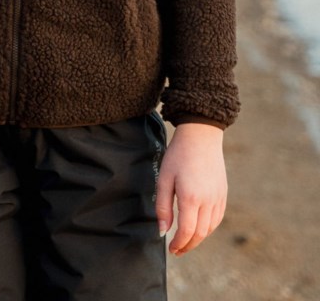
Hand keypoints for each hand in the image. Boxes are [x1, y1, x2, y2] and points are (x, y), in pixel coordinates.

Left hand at [156, 122, 226, 255]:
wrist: (201, 136)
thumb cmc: (178, 155)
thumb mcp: (164, 178)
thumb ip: (163, 207)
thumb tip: (163, 231)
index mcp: (191, 198)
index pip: (186, 231)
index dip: (179, 244)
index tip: (171, 249)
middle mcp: (208, 201)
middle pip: (199, 234)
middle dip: (188, 245)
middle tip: (177, 250)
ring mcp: (218, 198)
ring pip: (210, 228)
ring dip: (198, 238)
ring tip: (186, 241)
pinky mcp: (223, 194)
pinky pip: (217, 218)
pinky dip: (208, 228)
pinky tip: (199, 227)